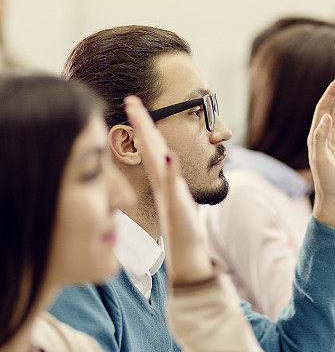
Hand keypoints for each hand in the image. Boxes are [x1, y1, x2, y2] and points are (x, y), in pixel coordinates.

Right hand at [124, 96, 212, 284]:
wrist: (187, 251)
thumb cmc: (183, 227)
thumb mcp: (178, 199)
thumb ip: (171, 180)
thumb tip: (167, 159)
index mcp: (164, 178)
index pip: (152, 146)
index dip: (143, 124)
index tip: (134, 103)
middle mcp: (164, 181)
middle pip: (152, 146)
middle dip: (142, 123)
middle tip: (131, 100)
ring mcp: (169, 191)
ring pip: (157, 159)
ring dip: (149, 137)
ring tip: (140, 115)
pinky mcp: (176, 204)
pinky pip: (171, 184)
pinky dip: (170, 171)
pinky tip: (168, 156)